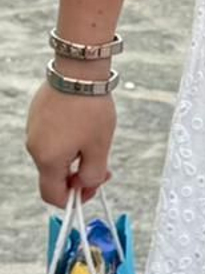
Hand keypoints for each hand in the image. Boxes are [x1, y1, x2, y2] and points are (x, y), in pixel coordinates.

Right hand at [27, 83, 117, 206]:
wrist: (78, 73)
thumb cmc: (90, 109)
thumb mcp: (100, 147)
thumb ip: (93, 174)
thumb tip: (86, 185)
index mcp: (48, 160)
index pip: (52, 196)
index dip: (74, 200)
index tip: (92, 189)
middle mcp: (34, 147)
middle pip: (54, 176)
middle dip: (78, 176)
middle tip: (103, 166)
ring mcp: (33, 131)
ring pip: (54, 157)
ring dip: (75, 157)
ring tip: (96, 141)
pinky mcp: (36, 117)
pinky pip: (51, 139)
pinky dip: (67, 141)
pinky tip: (84, 127)